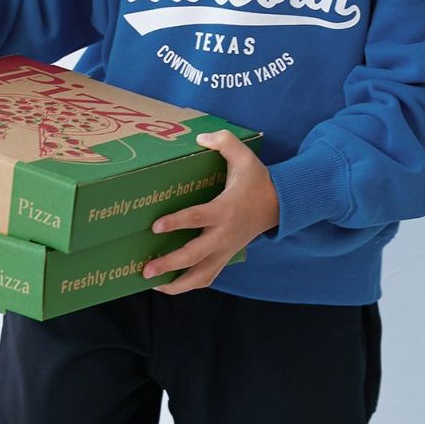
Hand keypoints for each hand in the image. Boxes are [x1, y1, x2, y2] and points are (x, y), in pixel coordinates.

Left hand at [143, 129, 278, 294]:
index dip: (176, 222)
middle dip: (169, 263)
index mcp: (225, 209)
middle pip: (194, 255)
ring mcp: (225, 250)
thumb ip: (223, 141)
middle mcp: (223, 234)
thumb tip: (200, 138)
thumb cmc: (257, 179)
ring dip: (176, 284)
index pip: (197, 218)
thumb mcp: (244, 154)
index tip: (155, 227)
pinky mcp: (226, 257)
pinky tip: (169, 285)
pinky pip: (207, 278)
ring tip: (153, 284)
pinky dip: (188, 285)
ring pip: (200, 276)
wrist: (279, 204)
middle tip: (145, 268)